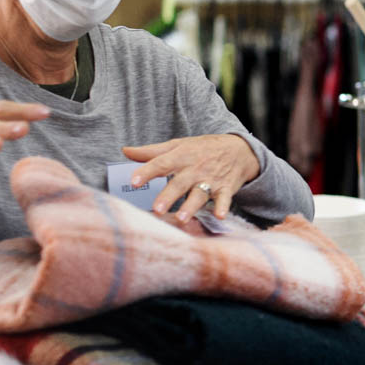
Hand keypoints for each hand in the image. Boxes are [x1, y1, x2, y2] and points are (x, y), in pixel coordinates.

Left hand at [123, 134, 260, 224]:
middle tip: (157, 209)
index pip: (161, 163)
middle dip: (169, 196)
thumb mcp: (178, 145)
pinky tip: (220, 215)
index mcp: (181, 156)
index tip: (134, 181)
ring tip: (182, 218)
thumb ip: (151, 152)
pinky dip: (223, 207)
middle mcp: (195, 169)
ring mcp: (211, 179)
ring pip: (199, 194)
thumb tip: (124, 151)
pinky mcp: (226, 189)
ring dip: (191, 206)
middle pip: (180, 183)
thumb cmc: (203, 149)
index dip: (147, 172)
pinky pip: (225, 199)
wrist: (240, 149)